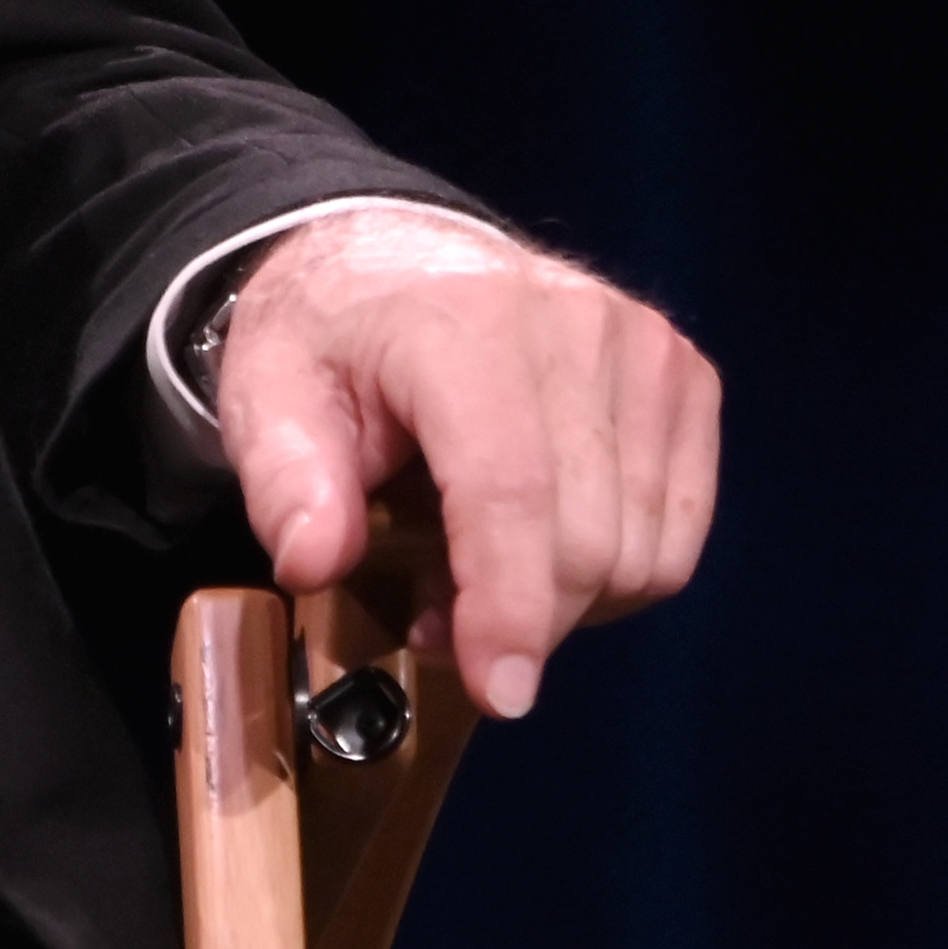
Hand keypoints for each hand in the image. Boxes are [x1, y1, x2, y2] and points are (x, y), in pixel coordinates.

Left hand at [217, 205, 718, 720]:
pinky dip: (619, 570)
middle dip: (518, 619)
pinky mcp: (683, 375)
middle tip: (437, 617)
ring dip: (568, 602)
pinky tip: (546, 545)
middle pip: (586, 538)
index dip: (509, 605)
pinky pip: (679, 533)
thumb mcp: (264, 392)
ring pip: (643, 550)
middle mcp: (574, 324)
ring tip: (483, 570)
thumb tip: (314, 563)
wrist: (397, 256)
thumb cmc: (333, 337)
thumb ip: (282, 481)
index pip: (511, 489)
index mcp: (462, 324)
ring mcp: (643, 347)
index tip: (500, 692)